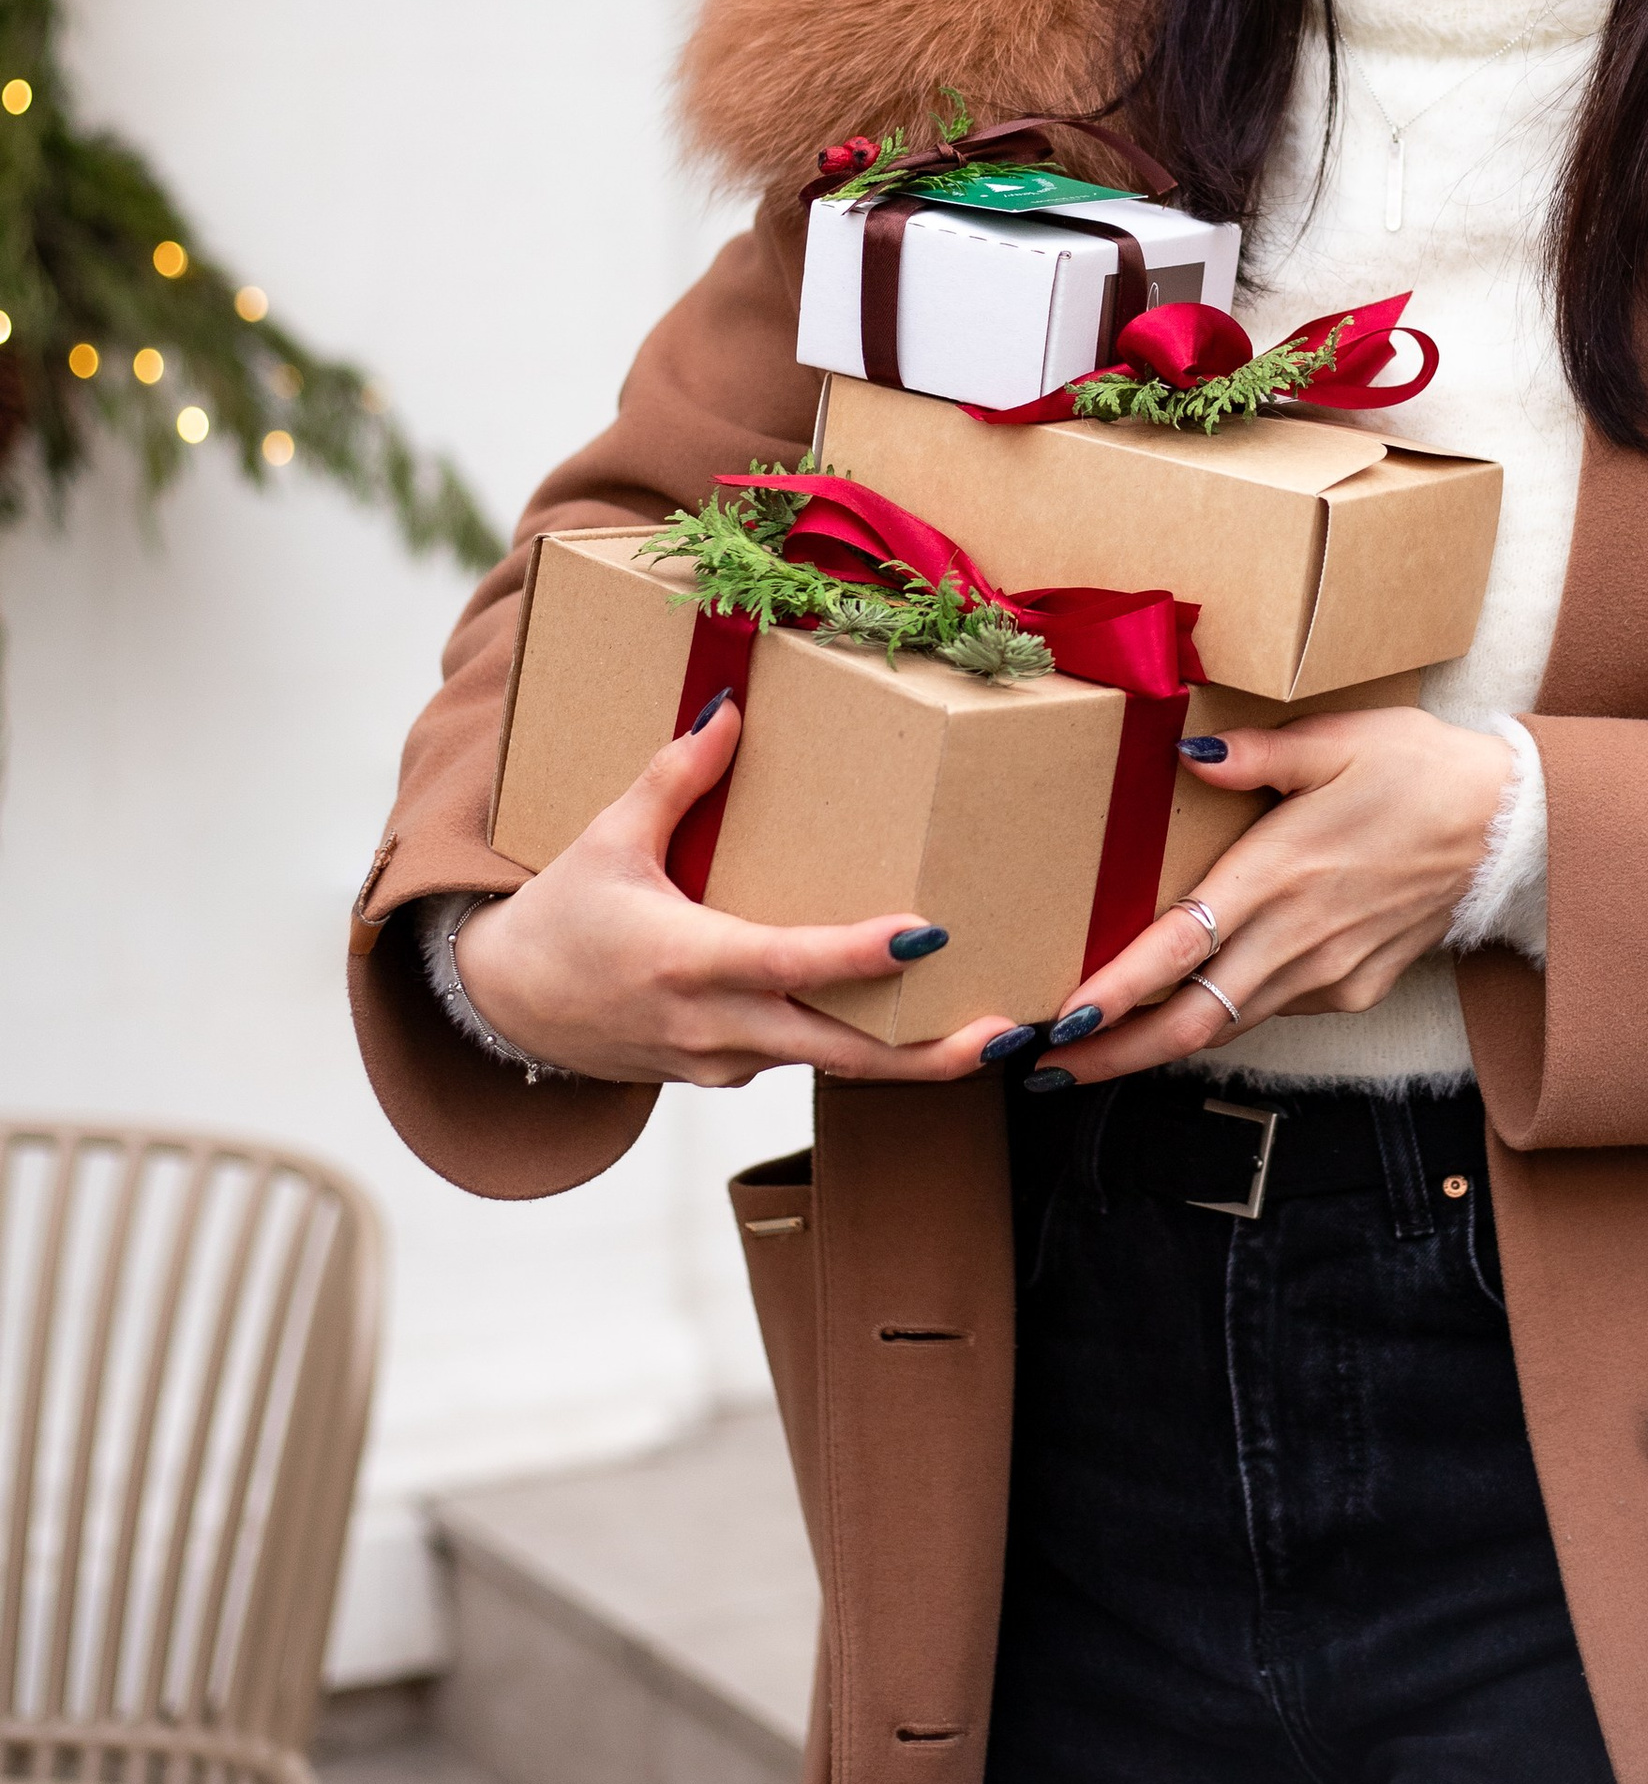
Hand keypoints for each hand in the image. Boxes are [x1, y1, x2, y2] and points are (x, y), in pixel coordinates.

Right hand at [451, 699, 1042, 1089]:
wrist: (504, 1008)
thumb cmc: (560, 916)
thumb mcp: (608, 838)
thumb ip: (675, 777)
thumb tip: (732, 707)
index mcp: (686, 960)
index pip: (791, 963)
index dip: (861, 956)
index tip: (930, 934)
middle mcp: (713, 1025)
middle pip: (839, 1054)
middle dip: (928, 1053)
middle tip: (1008, 1033)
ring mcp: (722, 1062)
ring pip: (829, 1065)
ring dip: (907, 1057)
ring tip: (991, 1031)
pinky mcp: (725, 1076)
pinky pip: (802, 1060)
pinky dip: (856, 1048)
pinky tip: (911, 1023)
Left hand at [1025, 705, 1511, 1086]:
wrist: (1511, 827)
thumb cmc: (1419, 770)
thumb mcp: (1339, 739)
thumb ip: (1256, 754)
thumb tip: (1183, 756)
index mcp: (1280, 871)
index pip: (1179, 946)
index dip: (1117, 991)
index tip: (1063, 1020)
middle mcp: (1298, 936)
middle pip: (1191, 1018)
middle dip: (1113, 1053)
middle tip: (1044, 1071)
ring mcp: (1328, 973)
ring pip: (1227, 1026)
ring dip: (1158, 1044)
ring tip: (1094, 1054)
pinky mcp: (1353, 989)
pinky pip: (1271, 1011)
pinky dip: (1221, 1018)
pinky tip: (1184, 1012)